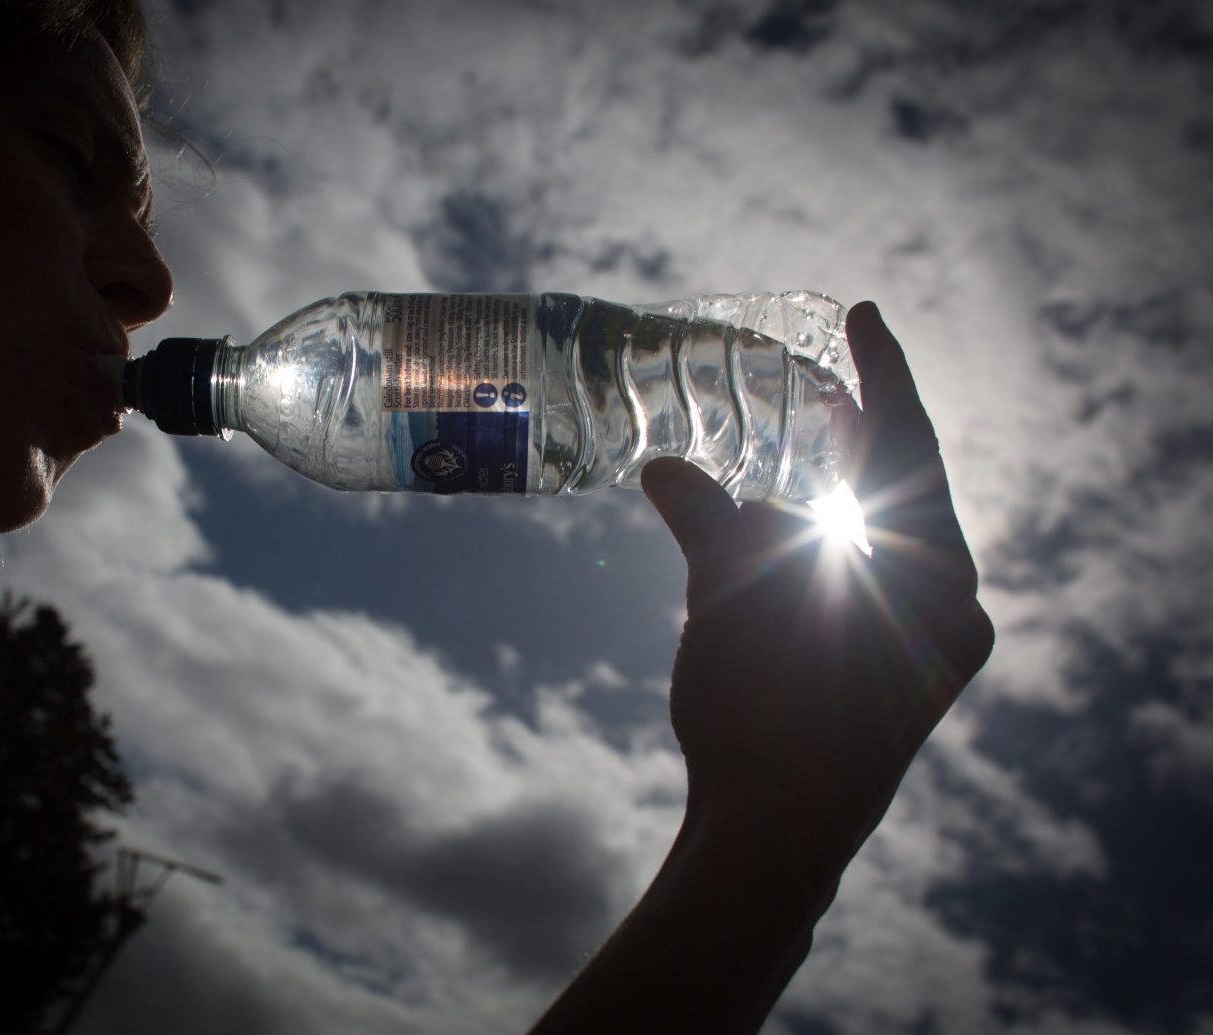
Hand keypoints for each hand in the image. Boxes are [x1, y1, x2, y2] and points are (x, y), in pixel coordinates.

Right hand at [642, 301, 993, 860]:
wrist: (776, 832)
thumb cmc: (763, 706)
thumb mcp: (728, 593)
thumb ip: (706, 516)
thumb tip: (665, 467)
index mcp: (934, 567)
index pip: (911, 440)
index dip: (884, 370)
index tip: (865, 314)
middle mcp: (952, 601)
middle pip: (908, 489)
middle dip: (861, 437)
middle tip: (826, 391)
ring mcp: (934, 647)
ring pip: (890, 541)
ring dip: (842, 498)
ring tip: (799, 460)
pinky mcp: (905, 680)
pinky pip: (877, 584)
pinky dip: (835, 551)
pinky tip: (789, 541)